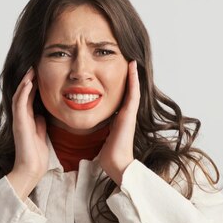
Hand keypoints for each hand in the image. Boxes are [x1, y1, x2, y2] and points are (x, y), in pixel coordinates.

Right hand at [7, 67, 48, 200]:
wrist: (31, 169)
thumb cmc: (37, 154)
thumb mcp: (42, 133)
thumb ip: (41, 122)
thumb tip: (44, 113)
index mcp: (28, 118)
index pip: (31, 96)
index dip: (35, 83)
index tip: (42, 71)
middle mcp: (22, 116)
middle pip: (24, 92)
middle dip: (30, 78)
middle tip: (36, 64)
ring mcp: (19, 119)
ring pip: (20, 94)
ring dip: (26, 81)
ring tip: (32, 68)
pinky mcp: (19, 123)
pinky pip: (19, 103)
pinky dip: (23, 91)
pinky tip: (29, 82)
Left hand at [99, 60, 140, 186]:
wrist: (116, 162)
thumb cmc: (108, 153)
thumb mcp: (102, 134)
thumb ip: (100, 126)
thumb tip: (89, 121)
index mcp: (119, 117)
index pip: (121, 96)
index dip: (121, 84)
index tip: (118, 71)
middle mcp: (126, 113)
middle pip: (128, 90)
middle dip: (128, 76)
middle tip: (128, 60)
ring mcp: (129, 113)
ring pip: (133, 89)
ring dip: (133, 74)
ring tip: (131, 60)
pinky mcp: (129, 114)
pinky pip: (132, 93)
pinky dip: (133, 80)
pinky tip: (132, 68)